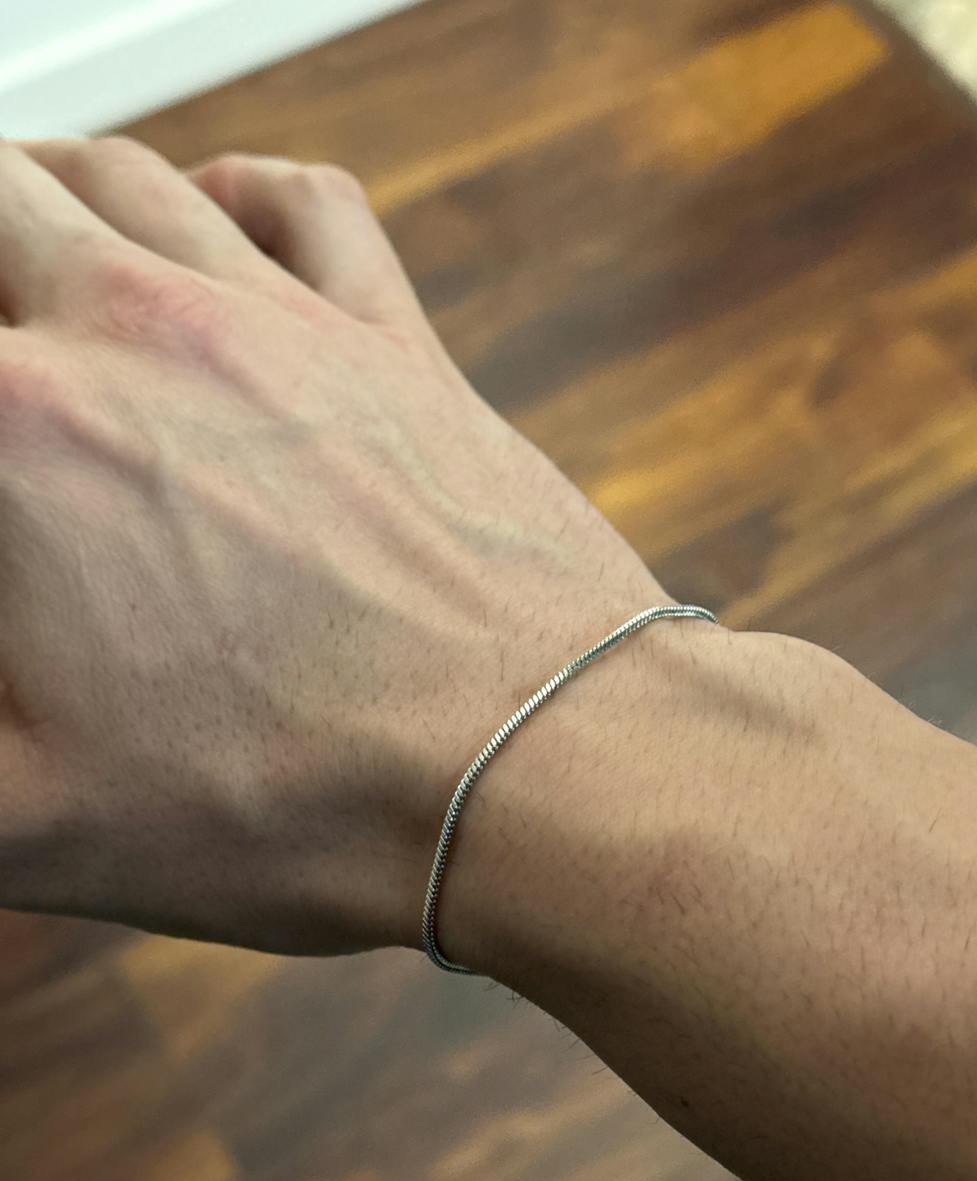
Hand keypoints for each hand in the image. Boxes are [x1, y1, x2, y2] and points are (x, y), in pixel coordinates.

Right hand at [0, 139, 665, 954]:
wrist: (535, 763)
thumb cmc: (300, 797)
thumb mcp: (34, 817)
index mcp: (22, 432)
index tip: (6, 501)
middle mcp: (139, 331)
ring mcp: (280, 321)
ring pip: (121, 177)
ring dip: (50, 198)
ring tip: (29, 256)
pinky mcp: (392, 341)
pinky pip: (302, 205)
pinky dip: (237, 193)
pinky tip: (214, 228)